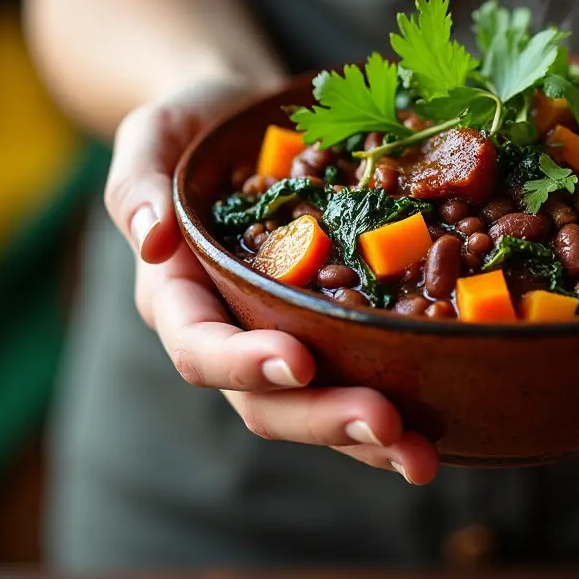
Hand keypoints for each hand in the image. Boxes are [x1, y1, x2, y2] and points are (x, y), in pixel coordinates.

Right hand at [103, 75, 439, 484]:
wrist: (243, 122)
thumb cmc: (193, 129)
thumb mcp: (152, 139)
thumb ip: (137, 186)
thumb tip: (150, 238)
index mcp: (180, 297)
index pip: (201, 347)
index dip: (246, 362)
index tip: (301, 360)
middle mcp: (232, 331)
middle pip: (267, 399)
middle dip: (325, 418)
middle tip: (388, 427)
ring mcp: (284, 334)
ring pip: (318, 405)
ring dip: (368, 437)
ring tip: (422, 456)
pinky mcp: (330, 324)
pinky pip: (358, 373)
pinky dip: (396, 401)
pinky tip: (441, 421)